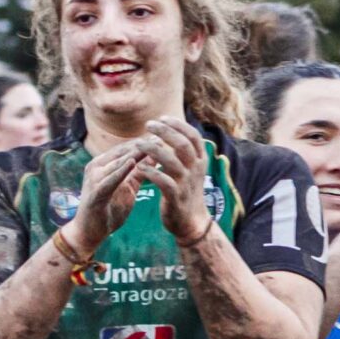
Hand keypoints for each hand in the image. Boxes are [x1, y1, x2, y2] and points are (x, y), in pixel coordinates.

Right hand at [69, 141, 152, 255]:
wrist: (90, 231)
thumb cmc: (110, 208)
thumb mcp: (128, 187)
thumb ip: (139, 172)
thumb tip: (156, 157)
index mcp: (104, 164)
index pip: (127, 149)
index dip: (146, 142)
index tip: (165, 134)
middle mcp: (96, 167)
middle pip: (122, 152)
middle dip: (143, 144)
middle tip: (162, 135)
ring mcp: (94, 179)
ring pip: (117, 162)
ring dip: (135, 153)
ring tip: (152, 145)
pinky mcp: (94, 192)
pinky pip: (109, 179)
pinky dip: (121, 170)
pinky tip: (133, 163)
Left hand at [141, 118, 213, 243]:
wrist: (190, 220)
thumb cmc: (186, 191)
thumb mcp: (190, 169)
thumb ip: (183, 152)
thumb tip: (173, 130)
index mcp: (200, 161)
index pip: (193, 136)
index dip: (178, 125)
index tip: (162, 118)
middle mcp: (196, 170)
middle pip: (183, 145)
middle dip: (165, 132)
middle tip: (149, 125)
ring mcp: (186, 183)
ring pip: (171, 161)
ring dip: (153, 150)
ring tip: (139, 143)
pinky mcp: (175, 197)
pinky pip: (163, 181)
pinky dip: (150, 172)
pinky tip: (139, 167)